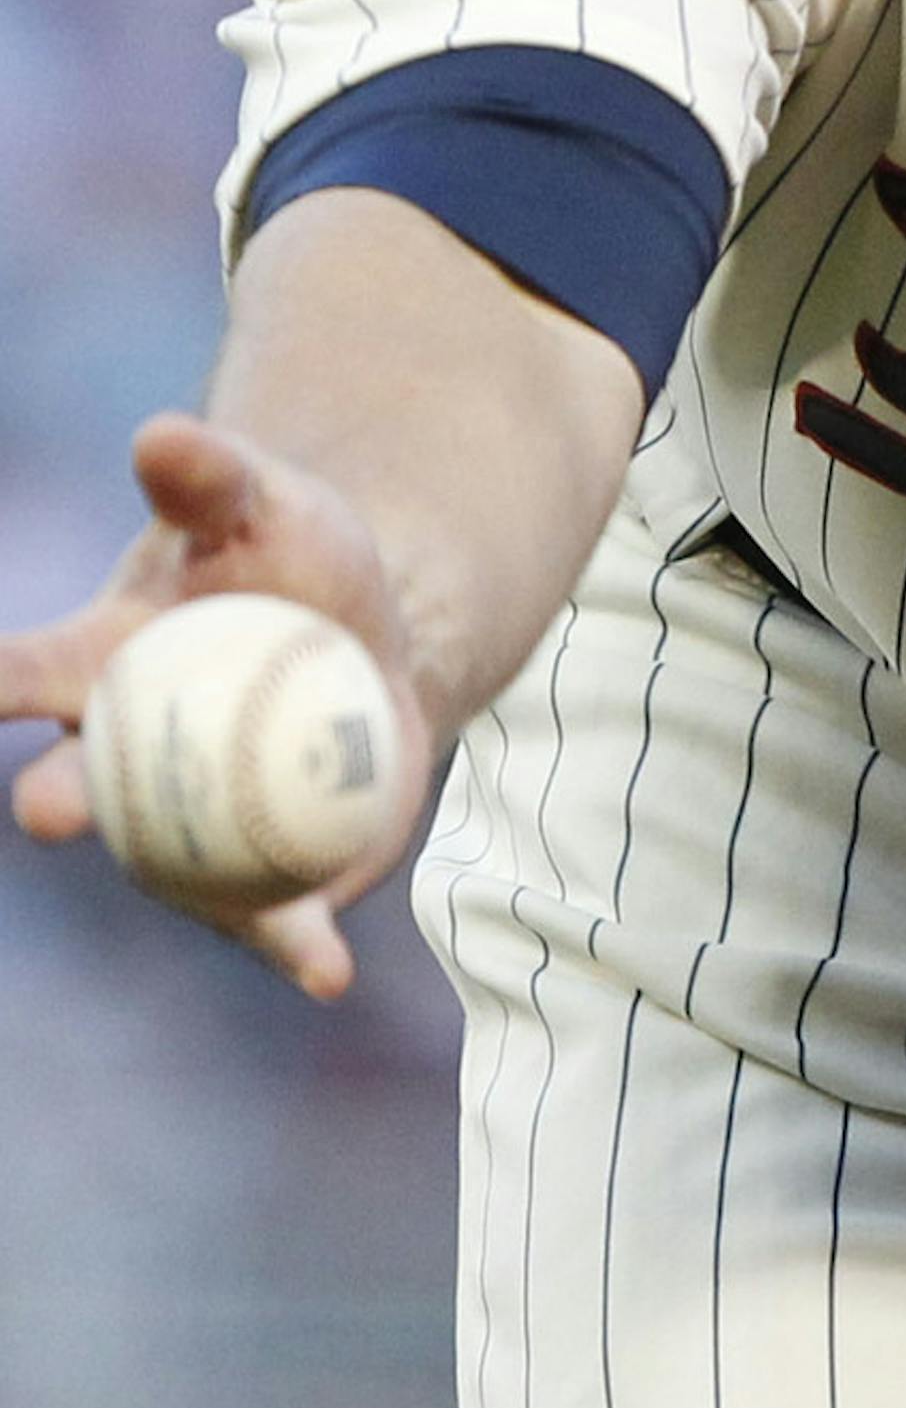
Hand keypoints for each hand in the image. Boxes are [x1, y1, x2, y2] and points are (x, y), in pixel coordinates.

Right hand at [0, 410, 437, 999]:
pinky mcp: (250, 878)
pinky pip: (270, 918)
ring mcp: (175, 831)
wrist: (368, 638)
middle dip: (57, 800)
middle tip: (51, 808)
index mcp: (87, 666)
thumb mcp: (259, 503)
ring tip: (257, 930)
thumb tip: (159, 434)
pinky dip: (298, 947)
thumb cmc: (288, 558)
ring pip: (171, 873)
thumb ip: (209, 476)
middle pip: (76, 787)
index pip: (17, 673)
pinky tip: (328, 973)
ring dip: (197, 900)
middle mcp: (112, 761)